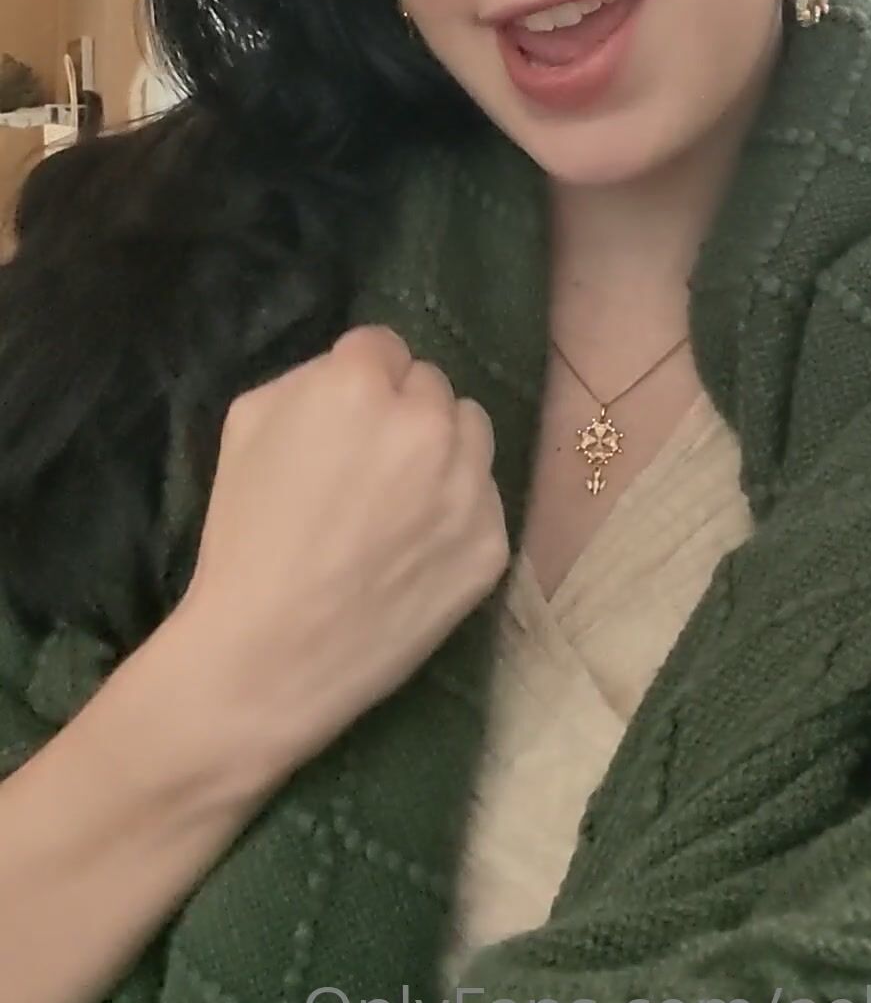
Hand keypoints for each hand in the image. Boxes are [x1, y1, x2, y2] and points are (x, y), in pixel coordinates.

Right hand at [173, 325, 508, 784]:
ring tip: (399, 501)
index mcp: (362, 385)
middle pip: (433, 386)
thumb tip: (351, 372)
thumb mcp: (247, 423)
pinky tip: (414, 548)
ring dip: (443, 450)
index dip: (357, 378)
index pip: (383, 346)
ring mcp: (471, 487)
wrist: (270, 656)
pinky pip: (483, 501)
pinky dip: (455, 512)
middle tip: (369, 462)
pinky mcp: (493, 544)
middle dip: (403, 410)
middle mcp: (430, 424)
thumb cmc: (245, 536)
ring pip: (471, 434)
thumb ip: (308, 378)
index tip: (341, 418)